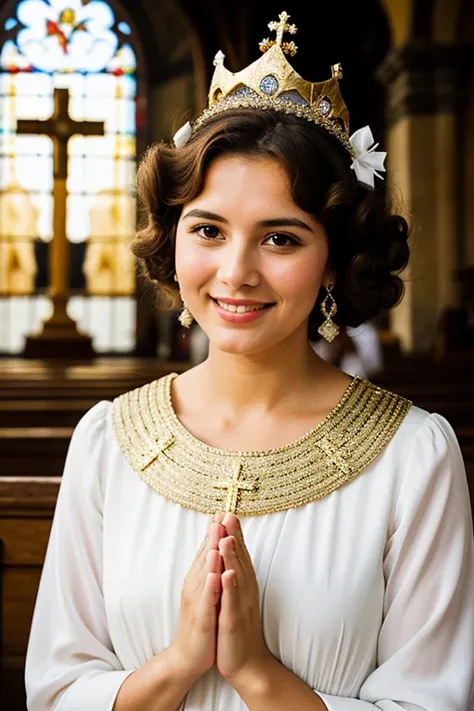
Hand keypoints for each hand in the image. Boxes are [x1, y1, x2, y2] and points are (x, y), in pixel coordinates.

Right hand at [170, 519, 225, 678]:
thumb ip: (209, 569)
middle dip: (213, 534)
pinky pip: (206, 600)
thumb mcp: (206, 591)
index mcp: (199, 578)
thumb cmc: (201, 621)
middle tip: (221, 513)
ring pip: (204, 573)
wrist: (187, 657)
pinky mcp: (200, 619)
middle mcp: (195, 585)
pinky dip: (210, 585)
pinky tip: (215, 574)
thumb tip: (214, 547)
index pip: (208, 549)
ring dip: (210, 553)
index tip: (223, 509)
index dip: (215, 530)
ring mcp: (196, 601)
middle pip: (205, 555)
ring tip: (217, 535)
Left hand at [215, 513, 271, 684]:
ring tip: (227, 536)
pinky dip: (230, 588)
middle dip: (234, 536)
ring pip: (236, 576)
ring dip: (232, 556)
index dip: (234, 532)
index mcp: (243, 584)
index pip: (239, 553)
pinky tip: (227, 574)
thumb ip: (235, 573)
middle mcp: (245, 590)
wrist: (246, 663)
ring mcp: (241, 605)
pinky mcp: (234, 622)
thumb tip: (232, 552)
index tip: (228, 511)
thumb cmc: (238, 627)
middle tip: (230, 513)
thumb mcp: (236, 596)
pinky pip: (232, 602)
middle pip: (240, 559)